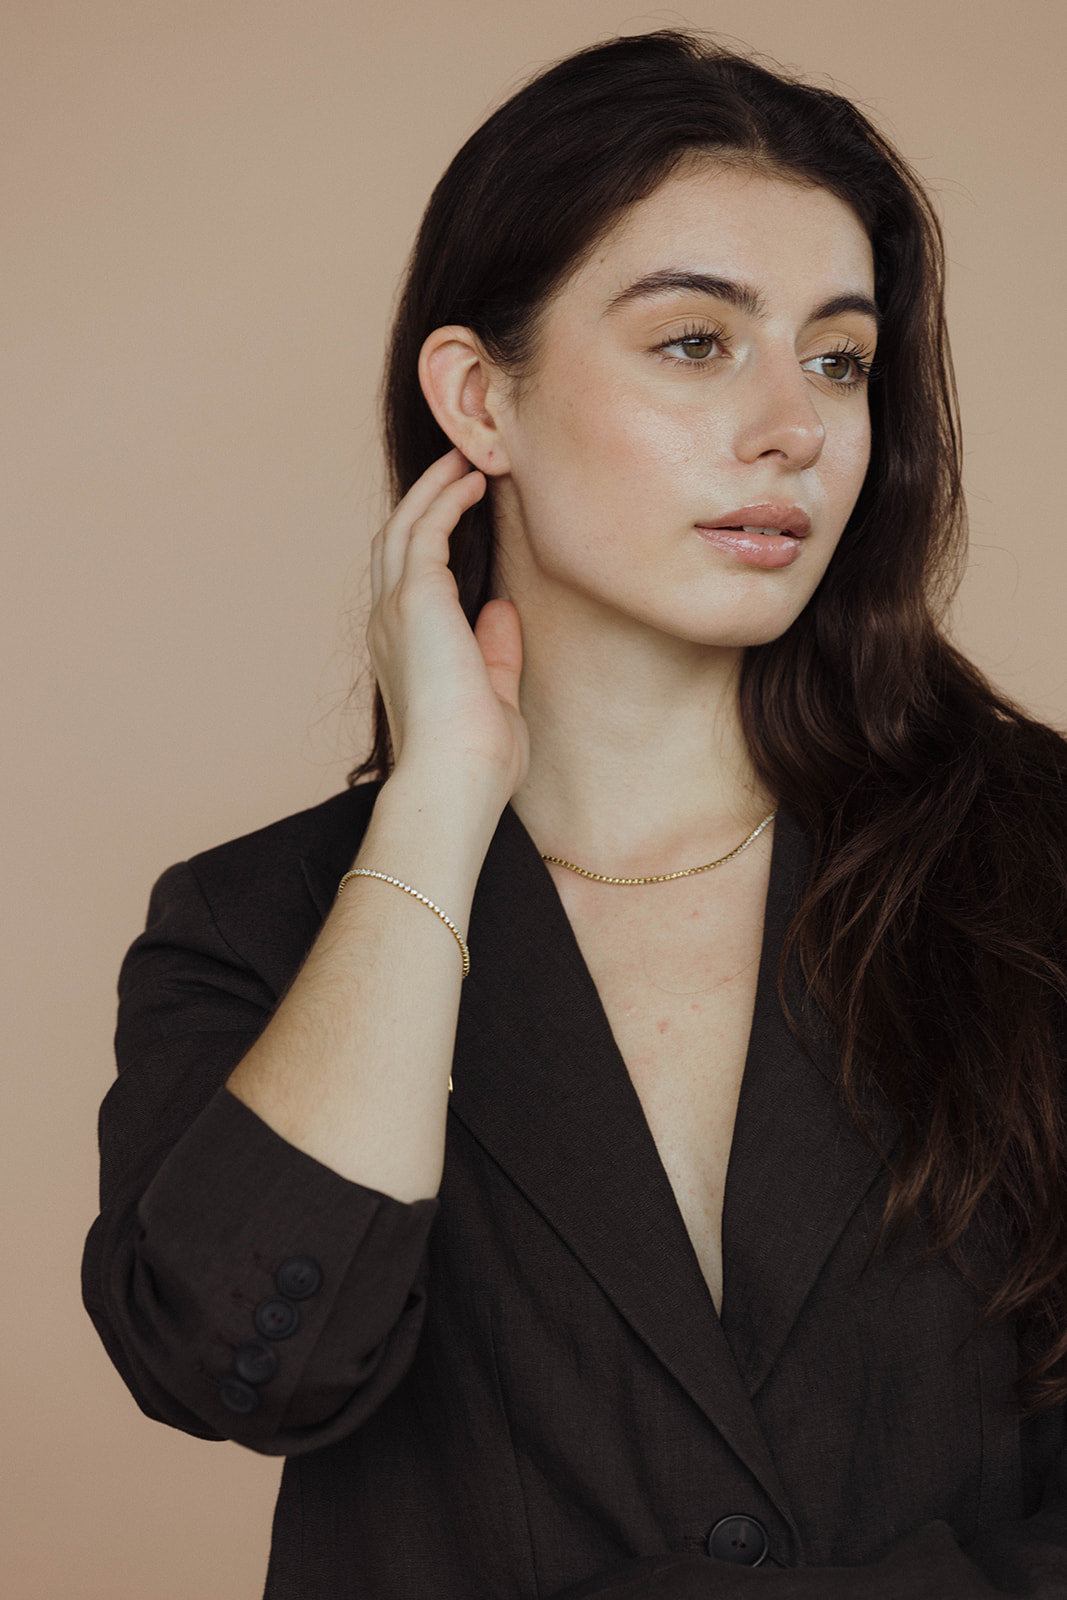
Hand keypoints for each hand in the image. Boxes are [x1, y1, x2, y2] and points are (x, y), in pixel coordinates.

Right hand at [367, 447, 529, 800]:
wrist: (455, 775)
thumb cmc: (475, 757)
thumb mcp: (493, 694)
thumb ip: (495, 651)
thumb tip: (502, 610)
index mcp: (402, 648)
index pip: (408, 579)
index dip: (429, 538)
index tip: (460, 509)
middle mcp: (389, 623)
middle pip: (396, 540)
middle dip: (423, 499)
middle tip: (456, 466)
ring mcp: (396, 608)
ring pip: (405, 525)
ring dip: (434, 488)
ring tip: (464, 458)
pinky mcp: (415, 597)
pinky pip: (426, 529)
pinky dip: (446, 499)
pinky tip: (473, 482)